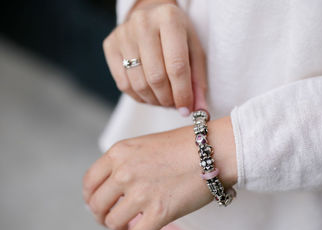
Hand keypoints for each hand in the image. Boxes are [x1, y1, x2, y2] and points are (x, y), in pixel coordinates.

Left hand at [82, 116, 236, 229]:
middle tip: (112, 218)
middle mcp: (125, 172)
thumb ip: (127, 162)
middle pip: (97, 205)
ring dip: (119, 227)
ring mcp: (141, 193)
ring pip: (113, 222)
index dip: (91, 197)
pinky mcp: (159, 213)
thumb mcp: (146, 144)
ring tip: (128, 226)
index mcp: (119, 153)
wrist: (215, 150)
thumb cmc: (186, 145)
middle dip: (102, 216)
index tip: (98, 204)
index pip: (90, 182)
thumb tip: (114, 186)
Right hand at [103, 0, 207, 115]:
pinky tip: (150, 95)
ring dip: (154, 101)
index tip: (187, 109)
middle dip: (168, 99)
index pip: (176, 66)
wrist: (152, 16)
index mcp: (169, 19)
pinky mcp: (110, 45)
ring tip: (164, 100)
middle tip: (175, 105)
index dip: (182, 93)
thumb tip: (198, 110)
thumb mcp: (195, 51)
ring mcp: (123, 34)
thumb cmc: (178, 36)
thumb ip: (198, 81)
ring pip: (139, 84)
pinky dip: (140, 97)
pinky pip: (124, 84)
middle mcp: (143, 23)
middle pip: (156, 77)